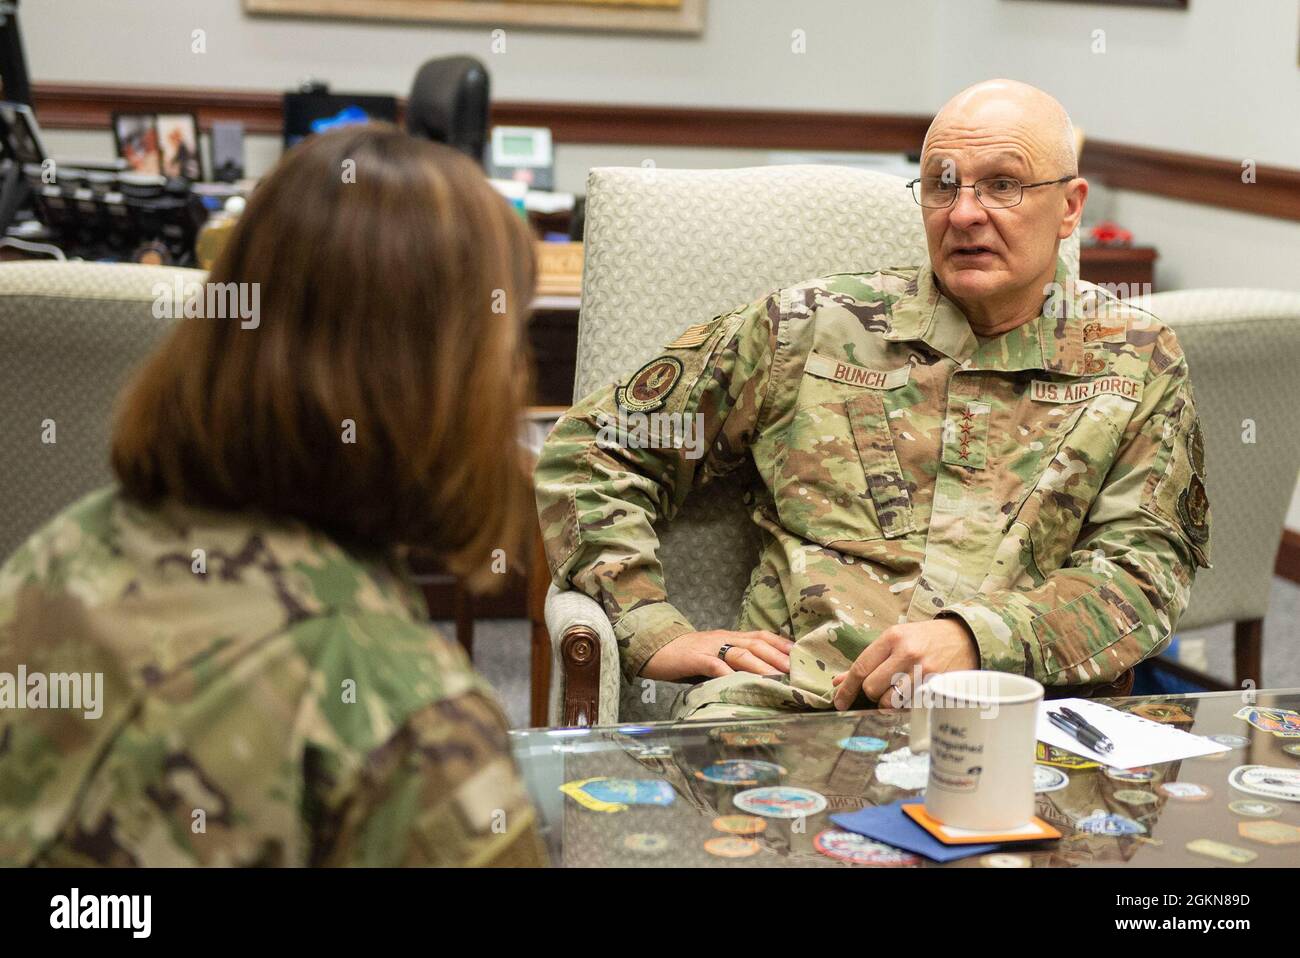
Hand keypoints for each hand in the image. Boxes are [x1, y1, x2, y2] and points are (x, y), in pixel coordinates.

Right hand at [641, 629, 794, 682]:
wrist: (654, 648)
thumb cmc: (686, 656)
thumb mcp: (713, 655)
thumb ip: (732, 662)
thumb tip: (757, 677)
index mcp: (729, 636)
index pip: (761, 636)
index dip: (781, 644)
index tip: (800, 655)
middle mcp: (723, 638)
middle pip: (756, 644)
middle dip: (778, 656)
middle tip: (796, 671)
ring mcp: (709, 647)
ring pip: (741, 654)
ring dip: (761, 666)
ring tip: (777, 678)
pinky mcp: (695, 658)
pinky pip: (715, 665)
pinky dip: (729, 674)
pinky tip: (740, 684)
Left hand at [831, 618, 978, 710]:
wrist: (965, 637)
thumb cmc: (925, 639)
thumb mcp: (896, 639)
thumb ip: (868, 660)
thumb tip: (838, 682)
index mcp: (893, 637)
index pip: (861, 668)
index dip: (846, 689)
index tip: (839, 701)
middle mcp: (907, 652)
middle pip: (872, 687)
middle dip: (871, 694)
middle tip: (880, 689)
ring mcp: (924, 670)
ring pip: (890, 701)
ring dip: (888, 702)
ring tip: (897, 692)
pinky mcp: (937, 685)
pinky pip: (910, 707)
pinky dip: (906, 706)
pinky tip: (911, 696)